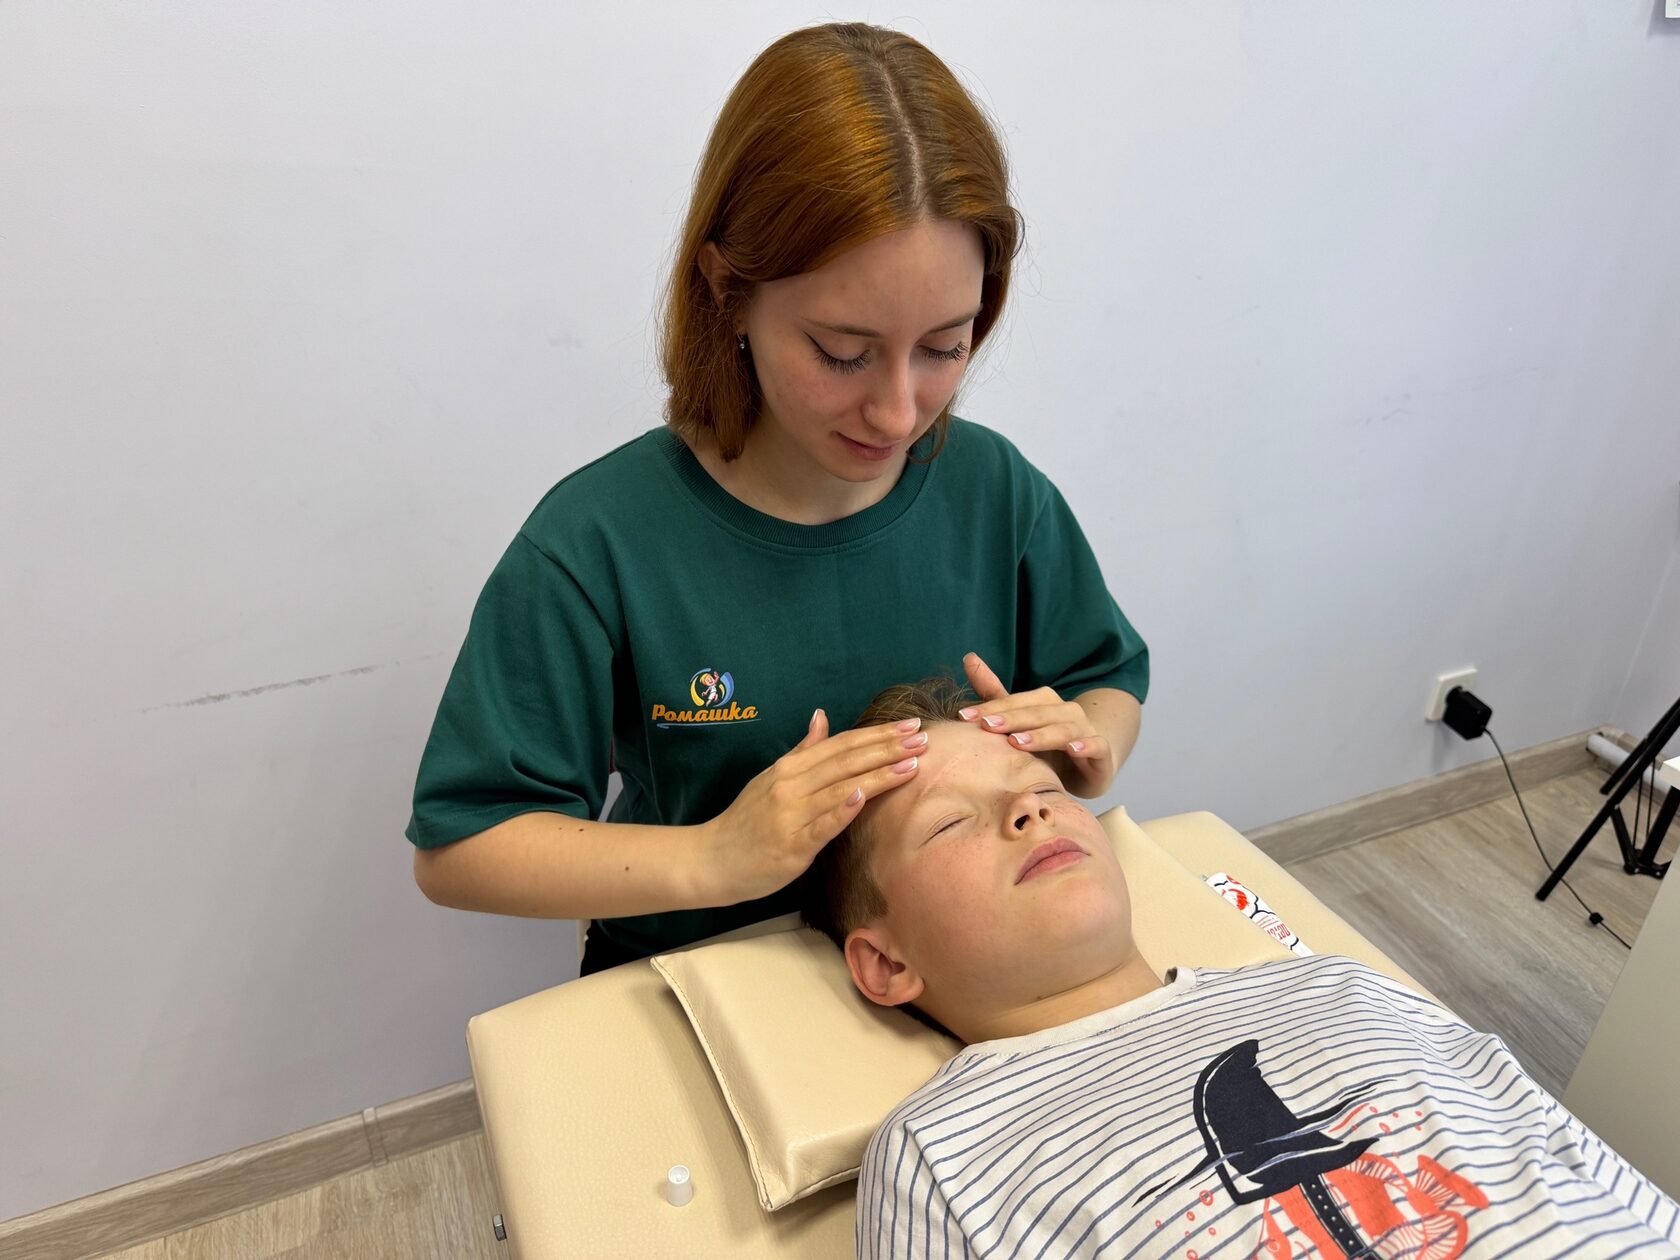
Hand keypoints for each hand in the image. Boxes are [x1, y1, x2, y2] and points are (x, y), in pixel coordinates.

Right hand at [697, 709, 924, 904]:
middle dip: (888, 748)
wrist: (712, 859)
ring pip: (840, 788)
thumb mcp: (771, 778)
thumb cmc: (747, 821)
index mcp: (790, 767)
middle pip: (846, 760)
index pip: (841, 744)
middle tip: (923, 737)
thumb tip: (821, 716)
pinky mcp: (791, 845)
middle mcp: (791, 784)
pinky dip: (842, 809)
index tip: (909, 724)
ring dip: (878, 774)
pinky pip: (821, 825)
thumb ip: (802, 750)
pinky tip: (863, 797)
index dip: (877, 734)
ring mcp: (790, 814)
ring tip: (912, 764)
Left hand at [959, 651, 1114, 797]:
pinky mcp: (1101, 754)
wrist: (1089, 769)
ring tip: (1017, 743)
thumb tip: (969, 657)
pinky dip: (1086, 745)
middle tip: (987, 726)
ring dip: (1042, 735)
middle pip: (1039, 712)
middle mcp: (1067, 712)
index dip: (991, 707)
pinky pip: (1096, 745)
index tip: (963, 717)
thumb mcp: (1019, 724)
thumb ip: (996, 695)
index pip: (1016, 701)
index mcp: (1046, 703)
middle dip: (1012, 718)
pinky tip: (1072, 749)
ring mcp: (1086, 731)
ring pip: (1065, 728)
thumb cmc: (1047, 746)